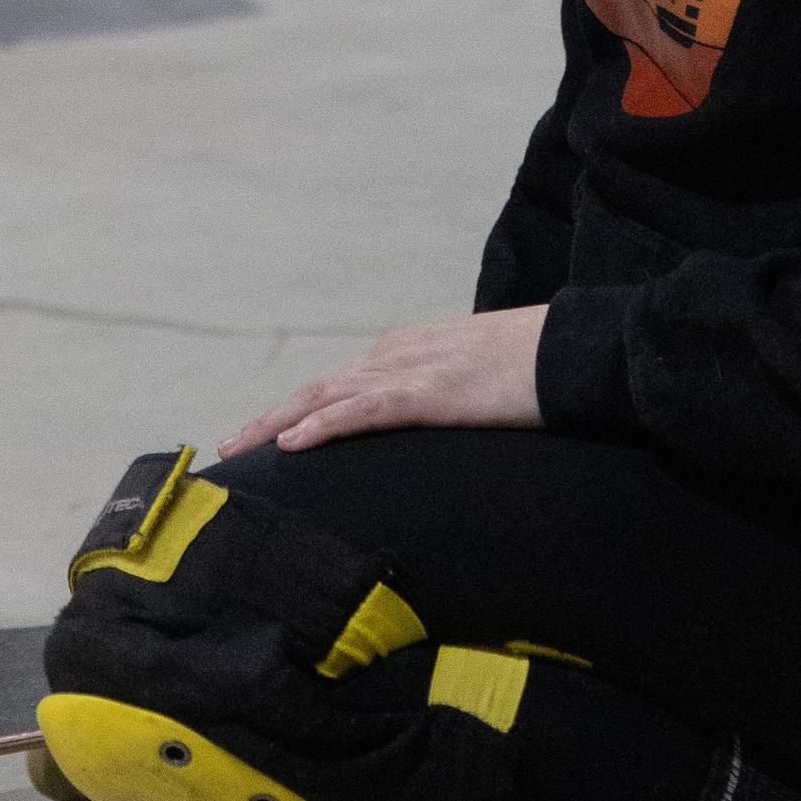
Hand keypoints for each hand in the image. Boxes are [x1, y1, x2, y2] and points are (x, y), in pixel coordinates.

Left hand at [218, 307, 548, 458]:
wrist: (573, 350)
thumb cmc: (534, 369)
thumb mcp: (475, 383)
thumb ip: (444, 399)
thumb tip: (431, 426)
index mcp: (405, 353)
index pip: (337, 384)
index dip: (295, 409)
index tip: (262, 436)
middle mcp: (395, 356)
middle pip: (315, 389)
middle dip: (268, 418)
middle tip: (227, 448)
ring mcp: (409, 371)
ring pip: (324, 398)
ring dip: (274, 424)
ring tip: (237, 449)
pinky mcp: (428, 393)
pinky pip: (362, 412)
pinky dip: (321, 426)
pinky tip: (291, 444)